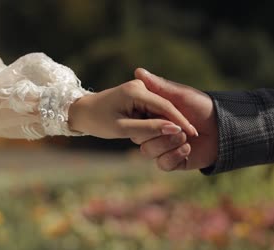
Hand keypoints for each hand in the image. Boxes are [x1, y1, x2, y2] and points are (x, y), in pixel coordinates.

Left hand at [68, 79, 197, 139]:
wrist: (81, 111)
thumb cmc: (98, 121)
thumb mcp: (122, 128)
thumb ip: (149, 128)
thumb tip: (173, 129)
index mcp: (136, 91)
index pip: (165, 107)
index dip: (180, 121)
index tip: (193, 134)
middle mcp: (140, 86)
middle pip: (166, 107)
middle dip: (178, 122)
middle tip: (192, 138)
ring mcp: (140, 89)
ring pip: (162, 109)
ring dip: (170, 122)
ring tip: (183, 137)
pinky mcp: (139, 95)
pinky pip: (155, 110)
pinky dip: (161, 121)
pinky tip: (169, 132)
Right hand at [133, 68, 218, 170]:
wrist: (224, 128)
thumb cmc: (203, 107)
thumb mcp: (181, 96)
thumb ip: (159, 87)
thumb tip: (138, 71)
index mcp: (153, 115)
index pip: (136, 119)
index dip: (145, 118)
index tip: (158, 113)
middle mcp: (155, 131)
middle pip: (139, 137)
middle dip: (158, 132)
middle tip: (178, 129)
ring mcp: (163, 147)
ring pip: (148, 151)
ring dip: (167, 144)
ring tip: (186, 138)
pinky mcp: (173, 161)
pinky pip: (163, 164)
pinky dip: (174, 156)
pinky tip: (188, 148)